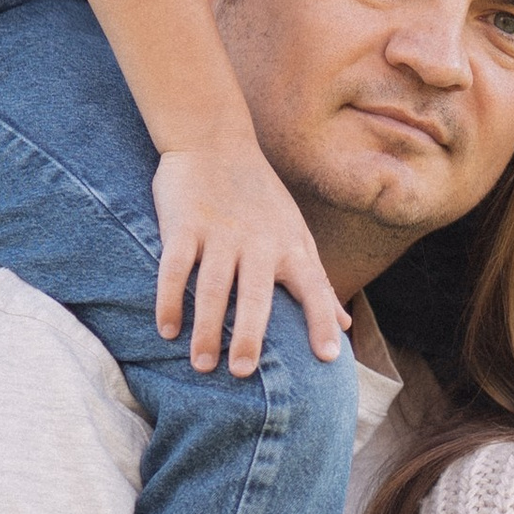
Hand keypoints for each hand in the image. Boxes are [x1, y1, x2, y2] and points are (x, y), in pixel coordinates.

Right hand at [152, 136, 348, 381]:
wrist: (215, 140)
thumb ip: (319, 283)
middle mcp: (257, 242)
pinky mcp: (183, 225)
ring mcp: (219, 234)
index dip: (322, 321)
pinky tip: (167, 330)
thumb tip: (346, 326)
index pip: (313, 288)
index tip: (328, 359)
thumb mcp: (297, 235)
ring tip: (202, 365)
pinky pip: (174, 268)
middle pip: (254, 296)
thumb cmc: (261, 198)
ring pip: (212, 288)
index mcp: (289, 246)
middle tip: (243, 373)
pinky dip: (168, 299)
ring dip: (205, 328)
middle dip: (249, 335)